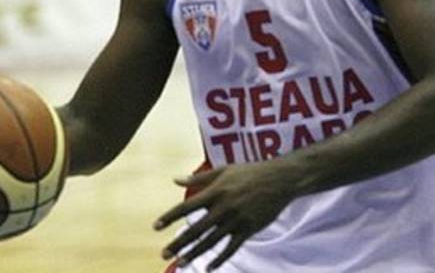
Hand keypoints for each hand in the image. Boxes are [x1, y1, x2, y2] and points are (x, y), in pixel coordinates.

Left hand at [154, 162, 292, 270]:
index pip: (187, 207)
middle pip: (196, 229)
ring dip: (194, 253)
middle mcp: (223, 207)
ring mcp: (236, 220)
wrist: (279, 180)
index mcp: (215, 192)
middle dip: (179, 243)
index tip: (156, 227)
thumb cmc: (249, 172)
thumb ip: (198, 178)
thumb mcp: (223, 171)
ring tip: (181, 262)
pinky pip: (231, 247)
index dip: (170, 217)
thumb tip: (175, 180)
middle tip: (164, 254)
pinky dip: (220, 258)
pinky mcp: (248, 229)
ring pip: (211, 241)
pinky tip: (209, 267)